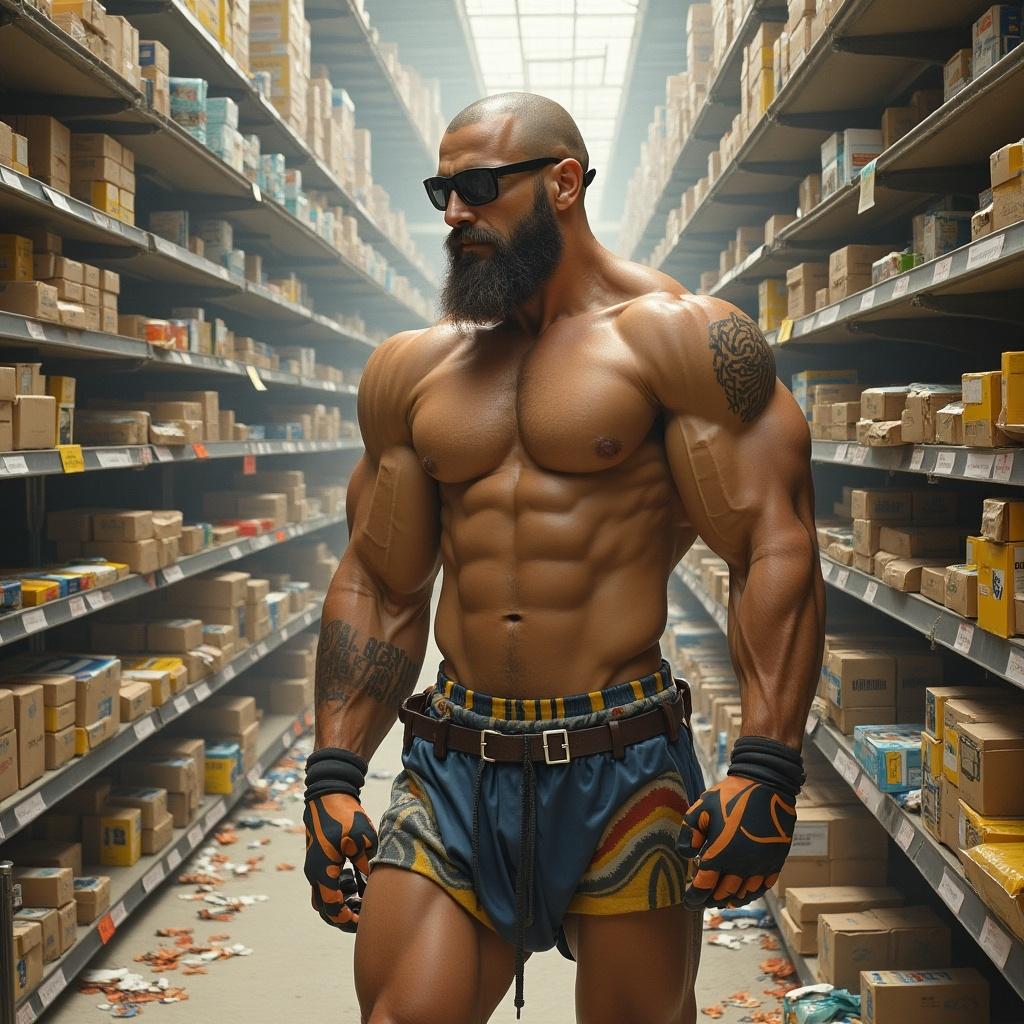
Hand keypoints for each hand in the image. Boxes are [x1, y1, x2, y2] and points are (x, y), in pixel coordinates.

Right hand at [303, 792, 378, 930]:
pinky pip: (325, 885)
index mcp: (322, 872)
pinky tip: (356, 883)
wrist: (328, 794)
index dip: (348, 919)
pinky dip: (338, 891)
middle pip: (324, 909)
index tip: (364, 921)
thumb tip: (375, 885)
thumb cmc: (345, 815)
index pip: (332, 909)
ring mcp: (315, 867)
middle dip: (343, 917)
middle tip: (363, 917)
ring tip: (361, 900)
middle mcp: (314, 873)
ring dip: (340, 904)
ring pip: (323, 898)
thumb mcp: (361, 839)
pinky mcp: (318, 861)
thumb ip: (366, 864)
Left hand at [677, 775, 795, 909]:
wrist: (766, 785)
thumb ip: (689, 833)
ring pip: (744, 894)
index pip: (704, 886)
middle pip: (724, 893)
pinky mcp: (775, 861)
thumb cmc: (731, 795)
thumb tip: (686, 855)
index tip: (688, 902)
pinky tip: (746, 892)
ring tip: (723, 900)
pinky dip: (753, 893)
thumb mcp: (701, 808)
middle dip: (711, 899)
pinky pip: (764, 886)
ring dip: (732, 899)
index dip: (694, 897)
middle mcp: (741, 865)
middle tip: (703, 900)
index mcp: (720, 854)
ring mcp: (760, 865)